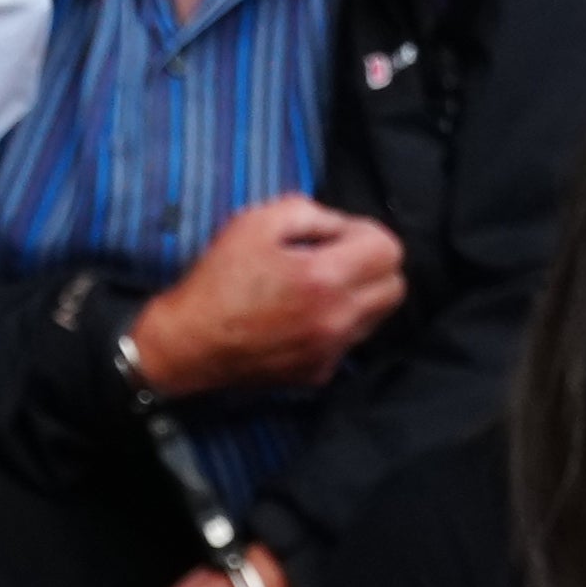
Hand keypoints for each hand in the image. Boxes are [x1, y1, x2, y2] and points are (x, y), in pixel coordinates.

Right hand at [128, 192, 406, 402]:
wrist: (190, 343)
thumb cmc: (219, 279)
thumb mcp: (259, 221)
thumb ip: (312, 213)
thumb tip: (341, 228)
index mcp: (324, 278)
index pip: (389, 251)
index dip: (365, 235)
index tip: (336, 236)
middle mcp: (335, 321)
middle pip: (395, 288)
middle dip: (373, 266)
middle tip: (336, 259)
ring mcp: (329, 352)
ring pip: (376, 318)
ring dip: (360, 296)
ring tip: (318, 287)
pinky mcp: (317, 373)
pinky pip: (348, 342)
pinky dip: (337, 325)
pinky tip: (303, 316)